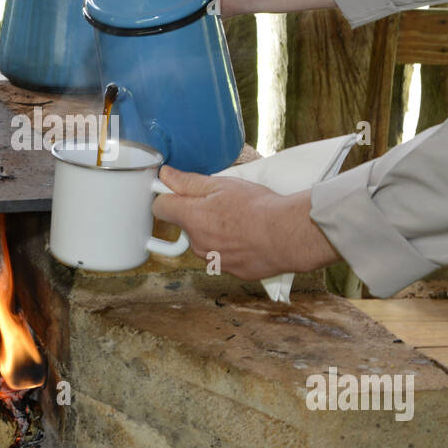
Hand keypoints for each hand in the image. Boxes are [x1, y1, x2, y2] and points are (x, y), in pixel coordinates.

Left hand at [152, 165, 341, 279]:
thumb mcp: (221, 185)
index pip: (160, 207)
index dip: (167, 196)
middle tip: (222, 203)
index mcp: (191, 218)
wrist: (287, 236)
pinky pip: (224, 256)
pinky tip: (250, 237)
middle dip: (198, 215)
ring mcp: (213, 260)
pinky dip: (233, 247)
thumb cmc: (257, 208)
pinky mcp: (231, 271)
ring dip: (216, 232)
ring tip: (240, 220)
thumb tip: (165, 176)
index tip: (177, 191)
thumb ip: (188, 182)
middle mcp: (197, 243)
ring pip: (205, 241)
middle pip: (186, 226)